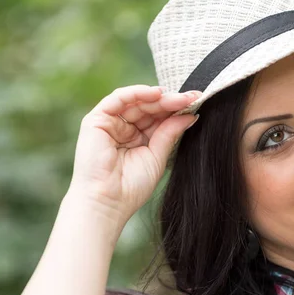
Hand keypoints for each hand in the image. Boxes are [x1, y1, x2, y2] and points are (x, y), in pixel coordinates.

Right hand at [67, 84, 199, 224]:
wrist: (108, 201)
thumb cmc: (131, 186)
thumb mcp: (157, 156)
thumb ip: (170, 133)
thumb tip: (191, 115)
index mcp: (138, 138)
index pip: (158, 118)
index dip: (177, 110)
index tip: (197, 102)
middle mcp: (123, 128)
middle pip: (149, 107)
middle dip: (171, 102)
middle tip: (192, 97)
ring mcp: (110, 123)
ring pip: (136, 101)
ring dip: (159, 97)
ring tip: (179, 98)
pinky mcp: (96, 120)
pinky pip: (117, 99)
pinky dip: (137, 93)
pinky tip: (157, 93)